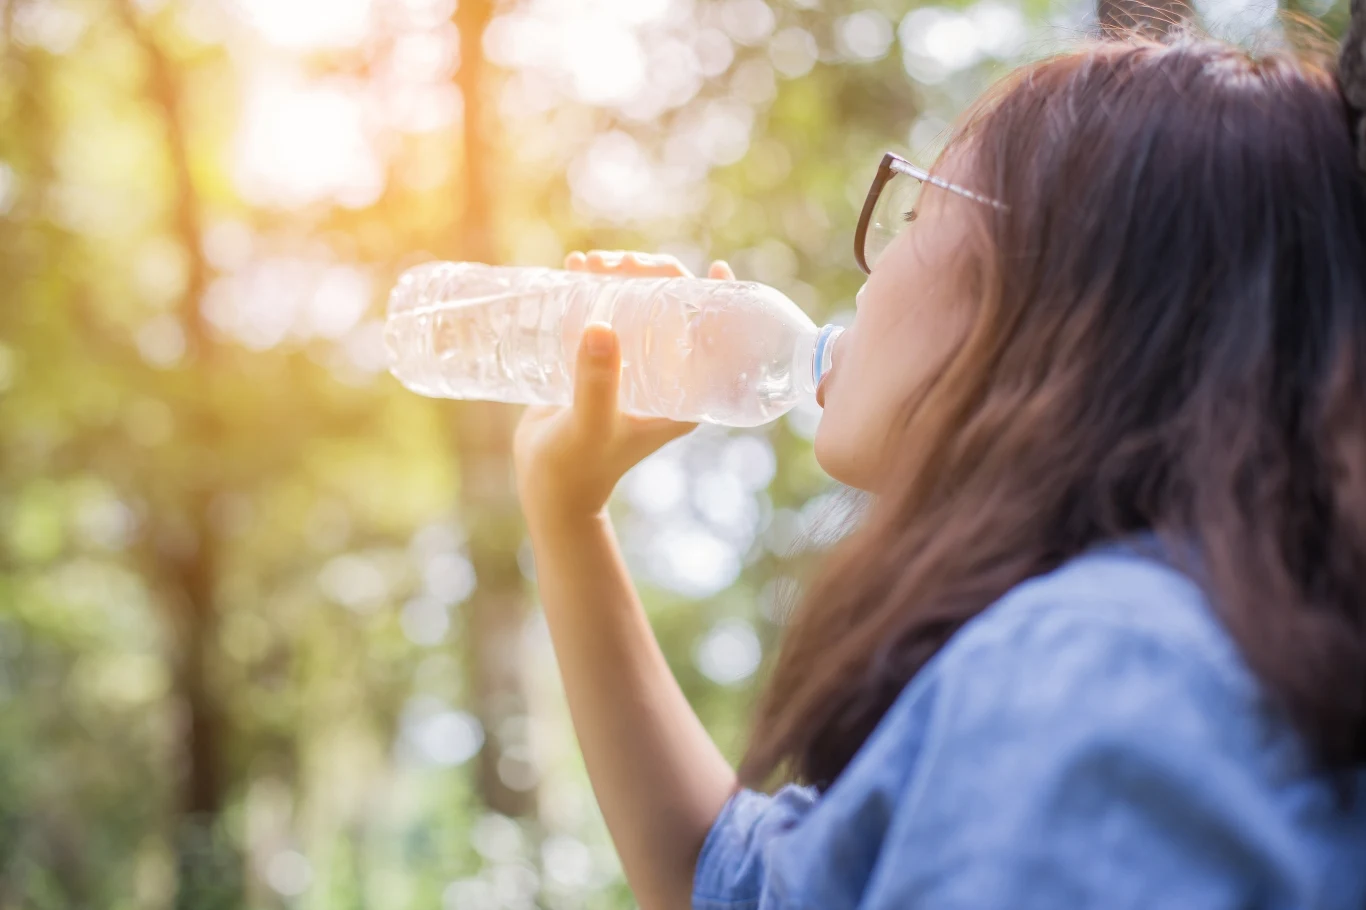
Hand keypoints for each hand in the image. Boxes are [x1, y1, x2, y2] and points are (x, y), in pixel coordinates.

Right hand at [513, 250, 734, 524]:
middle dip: (651, 274)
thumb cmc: (577, 464)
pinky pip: (605, 311)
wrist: (547, 485)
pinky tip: (573, 267)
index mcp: (684, 394)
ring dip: (618, 275)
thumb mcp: (590, 424)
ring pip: (638, 302)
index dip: (718, 299)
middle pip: (673, 306)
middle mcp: (664, 375)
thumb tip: (601, 326)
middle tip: (617, 264)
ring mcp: (632, 363)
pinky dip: (593, 286)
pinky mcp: (600, 358)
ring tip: (587, 263)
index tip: (716, 269)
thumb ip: (596, 383)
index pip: (711, 336)